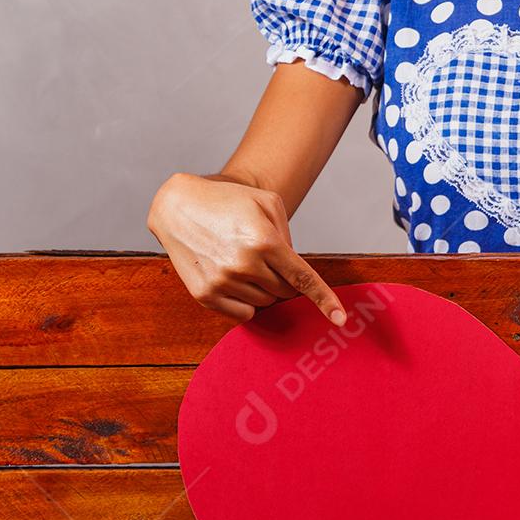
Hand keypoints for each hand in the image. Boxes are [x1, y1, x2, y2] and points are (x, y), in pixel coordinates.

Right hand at [146, 172, 348, 326]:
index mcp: (264, 241)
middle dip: (283, 279)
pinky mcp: (205, 295)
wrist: (178, 205)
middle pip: (284, 291)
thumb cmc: (227, 201)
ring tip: (242, 261)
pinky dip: (246, 301)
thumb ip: (288, 236)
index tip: (340, 318)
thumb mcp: (267, 203)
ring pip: (265, 302)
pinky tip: (233, 278)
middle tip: (266, 258)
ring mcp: (222, 282)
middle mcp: (243, 264)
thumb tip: (294, 271)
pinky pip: (243, 313)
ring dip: (263, 288)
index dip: (325, 300)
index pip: (302, 279)